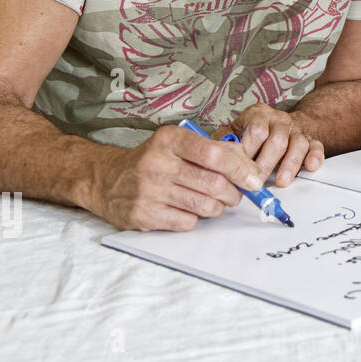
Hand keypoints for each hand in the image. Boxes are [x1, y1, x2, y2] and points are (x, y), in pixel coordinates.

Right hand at [89, 125, 262, 230]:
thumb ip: (214, 149)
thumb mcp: (178, 144)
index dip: (241, 168)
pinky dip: (195, 218)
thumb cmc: (152, 160)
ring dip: (218, 208)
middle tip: (236, 195)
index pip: (215, 154)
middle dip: (234, 193)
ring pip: (204, 206)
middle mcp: (157, 163)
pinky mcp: (143, 215)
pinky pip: (187, 222)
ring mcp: (148, 191)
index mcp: (169, 139)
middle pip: (214, 184)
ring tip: (214, 202)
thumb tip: (250, 165)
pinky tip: (187, 209)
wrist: (105, 180)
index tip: (254, 179)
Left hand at [223, 104, 324, 187]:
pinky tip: (310, 166)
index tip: (241, 168)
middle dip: (267, 163)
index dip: (249, 151)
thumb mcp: (234, 131)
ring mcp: (296, 129)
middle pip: (277, 139)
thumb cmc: (252, 133)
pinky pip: (316, 146)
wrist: (280, 124)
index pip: (256, 130)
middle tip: (257, 181)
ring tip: (281, 181)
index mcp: (258, 114)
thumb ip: (223, 141)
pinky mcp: (311, 139)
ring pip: (298, 144)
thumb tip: (213, 156)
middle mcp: (279, 119)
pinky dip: (314, 157)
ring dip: (289, 164)